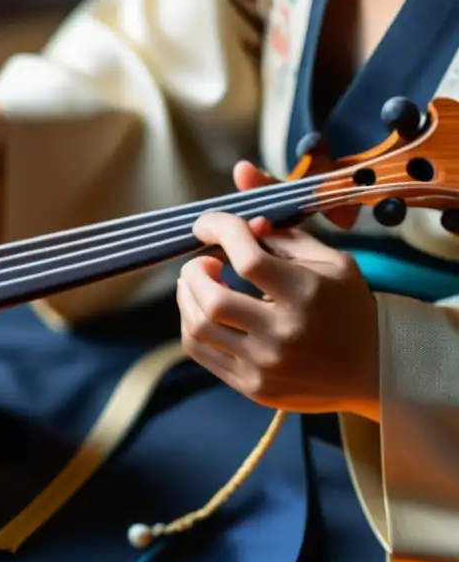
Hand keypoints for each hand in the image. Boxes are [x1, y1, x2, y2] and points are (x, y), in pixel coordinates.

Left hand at [176, 162, 380, 419]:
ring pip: (197, 327)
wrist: (374, 369)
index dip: (219, 230)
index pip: (247, 257)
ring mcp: (265, 365)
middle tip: (203, 261)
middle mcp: (284, 332)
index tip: (206, 222)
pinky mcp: (252, 387)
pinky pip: (200, 351)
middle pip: (211, 298)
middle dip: (194, 271)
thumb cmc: (346, 304)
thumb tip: (240, 174)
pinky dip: (191, 323)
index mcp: (306, 294)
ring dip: (186, 296)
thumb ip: (281, 223)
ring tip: (201, 282)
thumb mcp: (328, 258)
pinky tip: (204, 310)